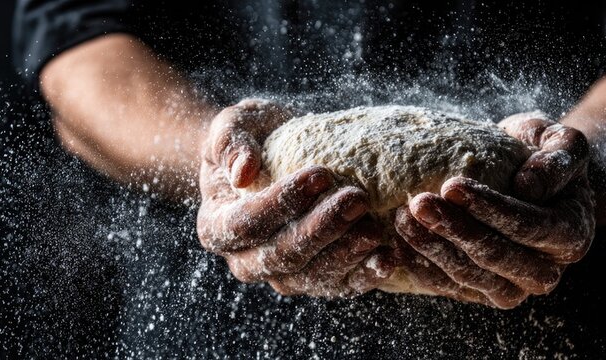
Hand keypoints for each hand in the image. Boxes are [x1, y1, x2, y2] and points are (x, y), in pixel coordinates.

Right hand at [196, 99, 388, 296]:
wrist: (273, 156)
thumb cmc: (252, 136)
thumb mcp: (233, 126)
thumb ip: (230, 143)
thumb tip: (242, 172)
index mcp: (216, 228)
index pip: (247, 224)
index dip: (282, 203)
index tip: (319, 174)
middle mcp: (246, 261)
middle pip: (282, 255)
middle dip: (322, 229)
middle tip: (356, 199)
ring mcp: (283, 276)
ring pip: (313, 276)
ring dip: (347, 254)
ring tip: (376, 229)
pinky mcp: (318, 280)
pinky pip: (340, 285)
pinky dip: (365, 274)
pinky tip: (389, 257)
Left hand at [393, 114, 594, 308]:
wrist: (528, 180)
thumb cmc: (543, 153)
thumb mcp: (562, 142)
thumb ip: (558, 159)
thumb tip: (528, 187)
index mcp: (571, 236)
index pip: (528, 227)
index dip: (489, 208)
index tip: (451, 185)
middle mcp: (545, 271)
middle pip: (496, 258)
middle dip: (454, 230)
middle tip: (417, 203)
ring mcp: (511, 286)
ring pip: (470, 278)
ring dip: (432, 250)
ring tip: (402, 218)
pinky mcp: (480, 291)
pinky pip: (449, 287)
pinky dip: (421, 267)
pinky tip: (396, 244)